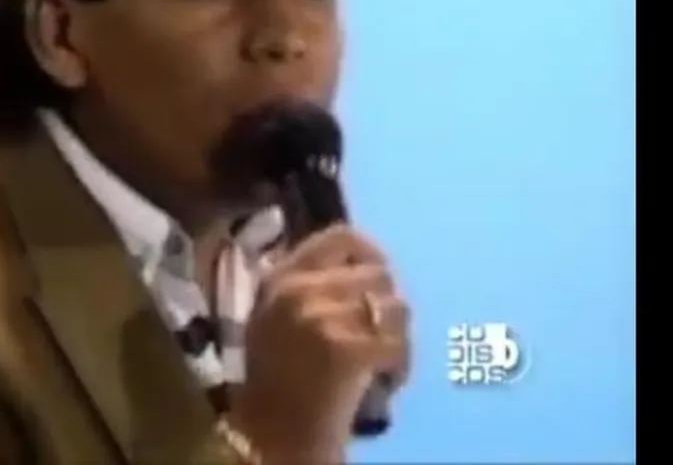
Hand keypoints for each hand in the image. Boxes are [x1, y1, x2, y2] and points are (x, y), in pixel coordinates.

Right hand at [228, 225, 409, 463]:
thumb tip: (360, 264)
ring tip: (384, 360)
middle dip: (388, 306)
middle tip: (381, 334)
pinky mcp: (346, 349)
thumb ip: (306, 286)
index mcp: (279, 276)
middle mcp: (297, 288)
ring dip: (399, 335)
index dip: (370, 252)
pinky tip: (389, 379)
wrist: (270, 435)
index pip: (340, 237)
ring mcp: (320, 316)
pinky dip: (402, 363)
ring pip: (395, 306)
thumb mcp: (273, 317)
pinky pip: (399, 342)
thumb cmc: (275, 380)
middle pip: (377, 274)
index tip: (380, 278)